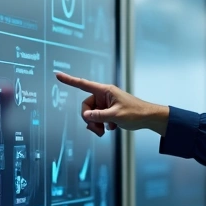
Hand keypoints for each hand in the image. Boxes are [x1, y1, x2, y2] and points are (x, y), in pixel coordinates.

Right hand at [54, 72, 169, 136]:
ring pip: (91, 115)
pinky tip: (113, 128)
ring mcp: (106, 104)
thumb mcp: (115, 116)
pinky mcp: (108, 111)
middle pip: (86, 106)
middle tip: (97, 129)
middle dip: (89, 119)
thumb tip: (86, 117)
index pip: (83, 84)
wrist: (148, 118)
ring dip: (95, 124)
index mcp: (105, 91)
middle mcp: (104, 96)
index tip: (57, 74)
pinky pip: (98, 118)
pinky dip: (102, 125)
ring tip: (104, 131)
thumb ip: (99, 116)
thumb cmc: (135, 113)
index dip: (69, 80)